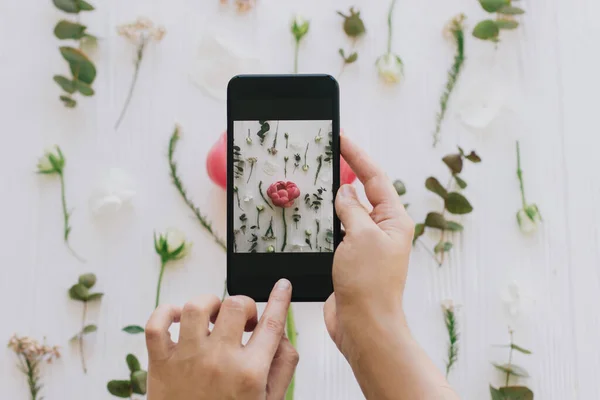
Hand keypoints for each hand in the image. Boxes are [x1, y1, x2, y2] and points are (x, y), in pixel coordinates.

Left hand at [146, 279, 297, 399]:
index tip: (282, 286)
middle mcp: (219, 361)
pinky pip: (157, 324)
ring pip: (196, 307)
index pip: (272, 324)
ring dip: (209, 303)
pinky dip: (166, 312)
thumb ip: (282, 368)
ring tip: (213, 316)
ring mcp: (187, 359)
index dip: (280, 300)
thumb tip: (281, 337)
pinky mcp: (160, 363)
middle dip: (245, 306)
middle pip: (236, 306)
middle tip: (244, 320)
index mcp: (249, 373)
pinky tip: (179, 318)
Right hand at [325, 135, 413, 357]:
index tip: (341, 137)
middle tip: (325, 155)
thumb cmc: (369, 283)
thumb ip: (351, 208)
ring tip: (315, 182)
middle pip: (363, 193)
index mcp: (394, 220)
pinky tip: (311, 217)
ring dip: (332, 200)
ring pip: (347, 213)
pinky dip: (325, 223)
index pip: (375, 178)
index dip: (357, 155)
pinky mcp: (350, 260)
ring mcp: (366, 245)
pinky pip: (337, 232)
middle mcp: (382, 230)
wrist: (363, 326)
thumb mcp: (360, 236)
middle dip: (345, 174)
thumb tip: (346, 190)